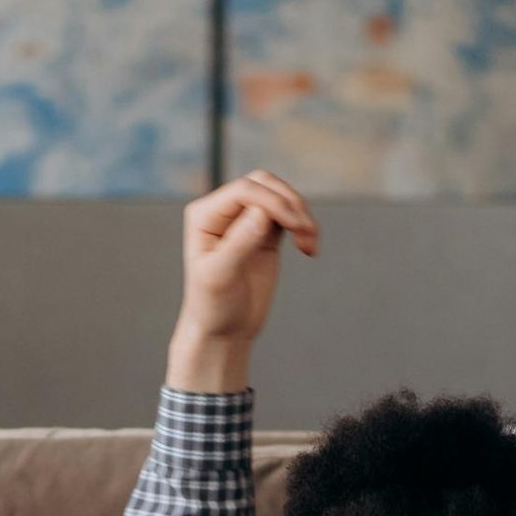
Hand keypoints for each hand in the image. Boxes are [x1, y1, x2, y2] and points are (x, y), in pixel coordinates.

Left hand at [166, 170, 319, 393]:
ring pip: (279, 196)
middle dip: (289, 202)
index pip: (244, 190)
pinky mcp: (264, 233)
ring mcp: (245, 220)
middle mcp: (223, 211)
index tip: (295, 224)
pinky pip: (288, 215)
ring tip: (310, 243)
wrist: (223, 331)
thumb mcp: (220, 277)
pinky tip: (309, 247)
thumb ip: (239, 243)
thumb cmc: (213, 307)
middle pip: (264, 184)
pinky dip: (303, 225)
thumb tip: (261, 212)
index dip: (272, 201)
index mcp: (205, 215)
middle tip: (305, 231)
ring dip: (300, 213)